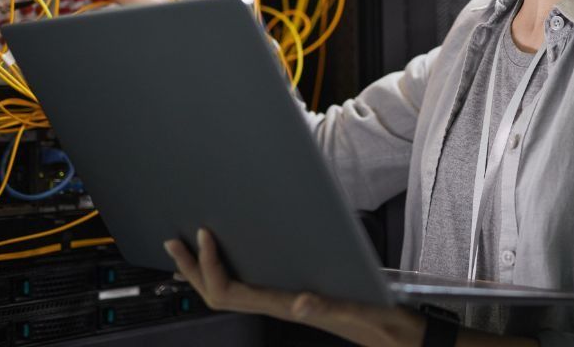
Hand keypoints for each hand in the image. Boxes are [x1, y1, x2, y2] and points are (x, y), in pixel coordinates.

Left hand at [164, 229, 426, 346]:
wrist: (400, 338)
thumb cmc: (383, 323)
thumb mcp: (360, 311)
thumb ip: (330, 306)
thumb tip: (300, 302)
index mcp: (288, 306)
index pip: (230, 291)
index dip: (210, 266)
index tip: (204, 236)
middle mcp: (281, 307)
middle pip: (220, 294)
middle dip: (192, 269)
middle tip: (173, 241)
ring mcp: (287, 305)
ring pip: (232, 293)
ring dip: (205, 271)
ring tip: (189, 249)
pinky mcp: (297, 301)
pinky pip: (251, 289)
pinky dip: (231, 272)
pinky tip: (231, 261)